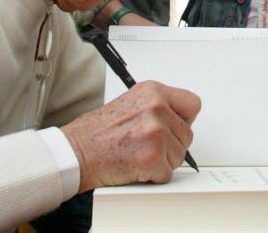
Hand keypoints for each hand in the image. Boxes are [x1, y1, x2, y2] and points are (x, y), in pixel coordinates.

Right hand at [60, 80, 200, 191]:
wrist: (75, 152)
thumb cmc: (96, 132)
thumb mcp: (131, 104)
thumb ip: (157, 108)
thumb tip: (178, 120)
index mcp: (153, 91)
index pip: (192, 104)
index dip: (183, 120)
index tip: (173, 127)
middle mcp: (156, 108)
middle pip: (187, 135)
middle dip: (171, 145)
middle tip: (145, 146)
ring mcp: (156, 132)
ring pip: (179, 155)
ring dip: (161, 161)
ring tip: (137, 154)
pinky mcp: (152, 157)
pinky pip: (167, 173)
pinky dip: (152, 176)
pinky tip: (134, 166)